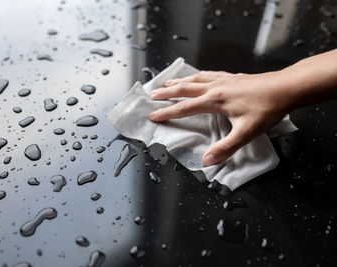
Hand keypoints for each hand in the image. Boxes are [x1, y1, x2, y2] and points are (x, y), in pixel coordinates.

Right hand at [148, 70, 290, 165]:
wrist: (285, 88)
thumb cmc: (267, 108)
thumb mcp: (246, 132)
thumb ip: (225, 147)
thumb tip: (206, 161)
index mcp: (214, 100)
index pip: (184, 108)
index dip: (166, 112)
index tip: (153, 115)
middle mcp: (215, 87)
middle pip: (185, 89)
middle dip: (166, 92)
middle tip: (152, 94)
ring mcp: (224, 80)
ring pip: (195, 78)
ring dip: (179, 81)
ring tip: (167, 82)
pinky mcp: (233, 77)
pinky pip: (209, 74)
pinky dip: (198, 75)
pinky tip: (199, 76)